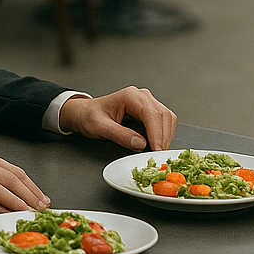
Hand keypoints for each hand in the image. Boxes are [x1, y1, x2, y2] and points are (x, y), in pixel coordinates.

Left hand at [57, 88, 176, 151]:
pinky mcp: (150, 114)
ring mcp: (148, 104)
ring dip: (164, 138)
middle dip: (163, 138)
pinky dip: (160, 137)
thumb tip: (140, 143)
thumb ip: (119, 135)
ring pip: (167, 120)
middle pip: (164, 116)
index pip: (152, 114)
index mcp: (130, 96)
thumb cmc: (90, 116)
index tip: (157, 150)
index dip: (157, 134)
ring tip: (153, 152)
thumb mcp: (100, 127)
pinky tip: (151, 146)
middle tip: (158, 157)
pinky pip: (163, 125)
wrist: (86, 113)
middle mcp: (142, 97)